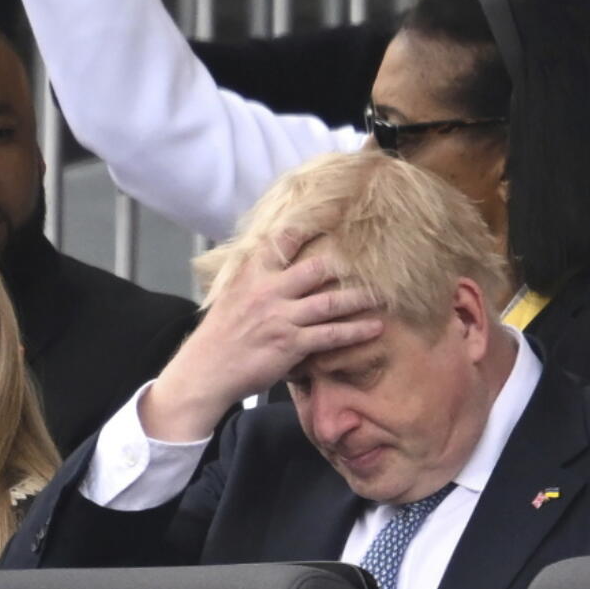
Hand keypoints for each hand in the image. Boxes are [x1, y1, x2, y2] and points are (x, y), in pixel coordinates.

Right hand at [142, 231, 382, 440]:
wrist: (206, 370)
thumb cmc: (220, 336)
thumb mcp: (231, 296)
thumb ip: (255, 281)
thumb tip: (277, 270)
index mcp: (252, 275)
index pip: (281, 242)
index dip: (307, 228)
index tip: (331, 218)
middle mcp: (269, 291)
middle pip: (316, 269)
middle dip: (344, 265)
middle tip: (369, 262)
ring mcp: (282, 318)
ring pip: (330, 302)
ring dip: (360, 298)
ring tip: (383, 294)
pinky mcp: (292, 344)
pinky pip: (331, 335)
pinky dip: (355, 331)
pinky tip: (374, 328)